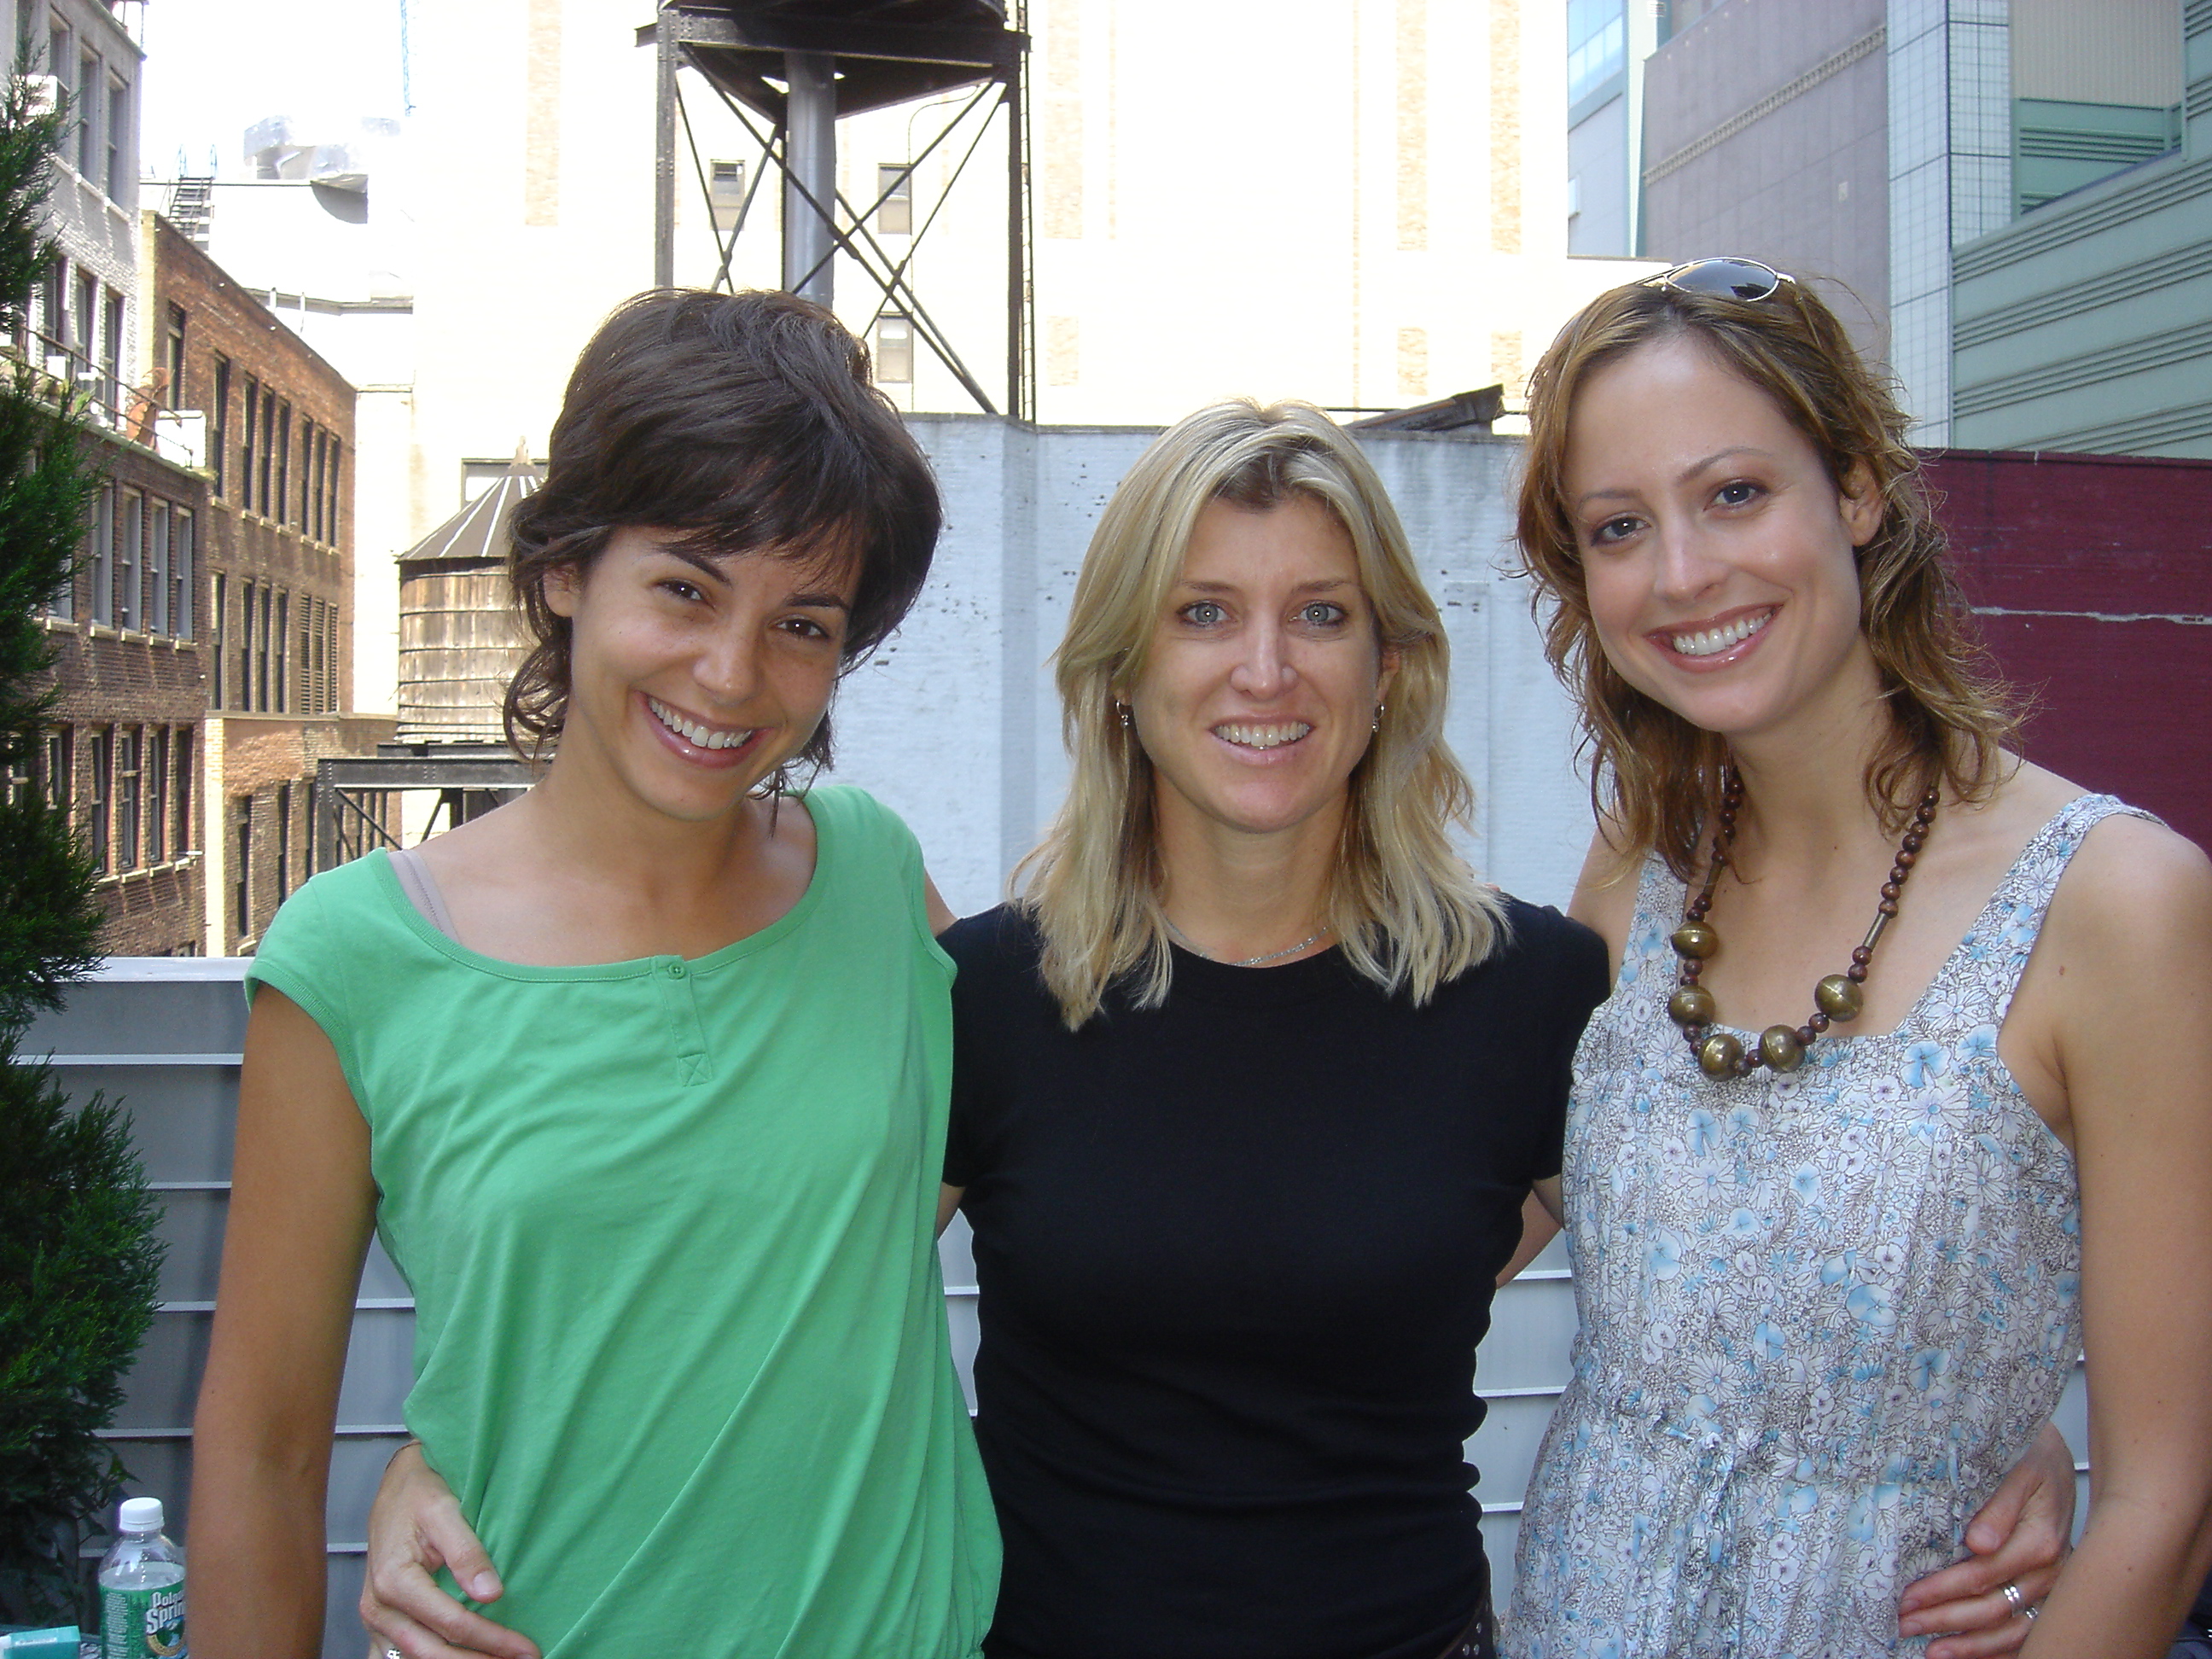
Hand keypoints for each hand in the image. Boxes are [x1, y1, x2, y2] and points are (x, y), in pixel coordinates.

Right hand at [360, 1443, 539, 1658]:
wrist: (395, 1486)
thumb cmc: (420, 1493)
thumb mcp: (444, 1509)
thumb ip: (466, 1551)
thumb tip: (491, 1593)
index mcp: (394, 1580)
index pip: (451, 1623)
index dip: (491, 1639)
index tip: (526, 1649)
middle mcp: (378, 1607)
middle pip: (433, 1651)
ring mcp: (376, 1618)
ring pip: (417, 1657)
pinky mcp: (381, 1620)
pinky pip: (401, 1654)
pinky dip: (431, 1658)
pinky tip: (462, 1657)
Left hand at [1897, 1421, 2073, 1657]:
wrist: (2058, 1459)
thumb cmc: (2034, 1459)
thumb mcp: (2019, 1469)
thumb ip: (2000, 1506)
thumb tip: (1978, 1542)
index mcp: (2040, 1541)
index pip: (1983, 1575)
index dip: (1943, 1590)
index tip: (1909, 1597)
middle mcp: (2051, 1573)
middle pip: (1994, 1608)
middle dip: (1946, 1620)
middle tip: (1906, 1625)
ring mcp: (2052, 1589)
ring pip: (2012, 1629)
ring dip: (1970, 1645)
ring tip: (1933, 1651)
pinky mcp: (2051, 1595)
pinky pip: (2028, 1632)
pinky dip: (1998, 1650)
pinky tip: (1968, 1654)